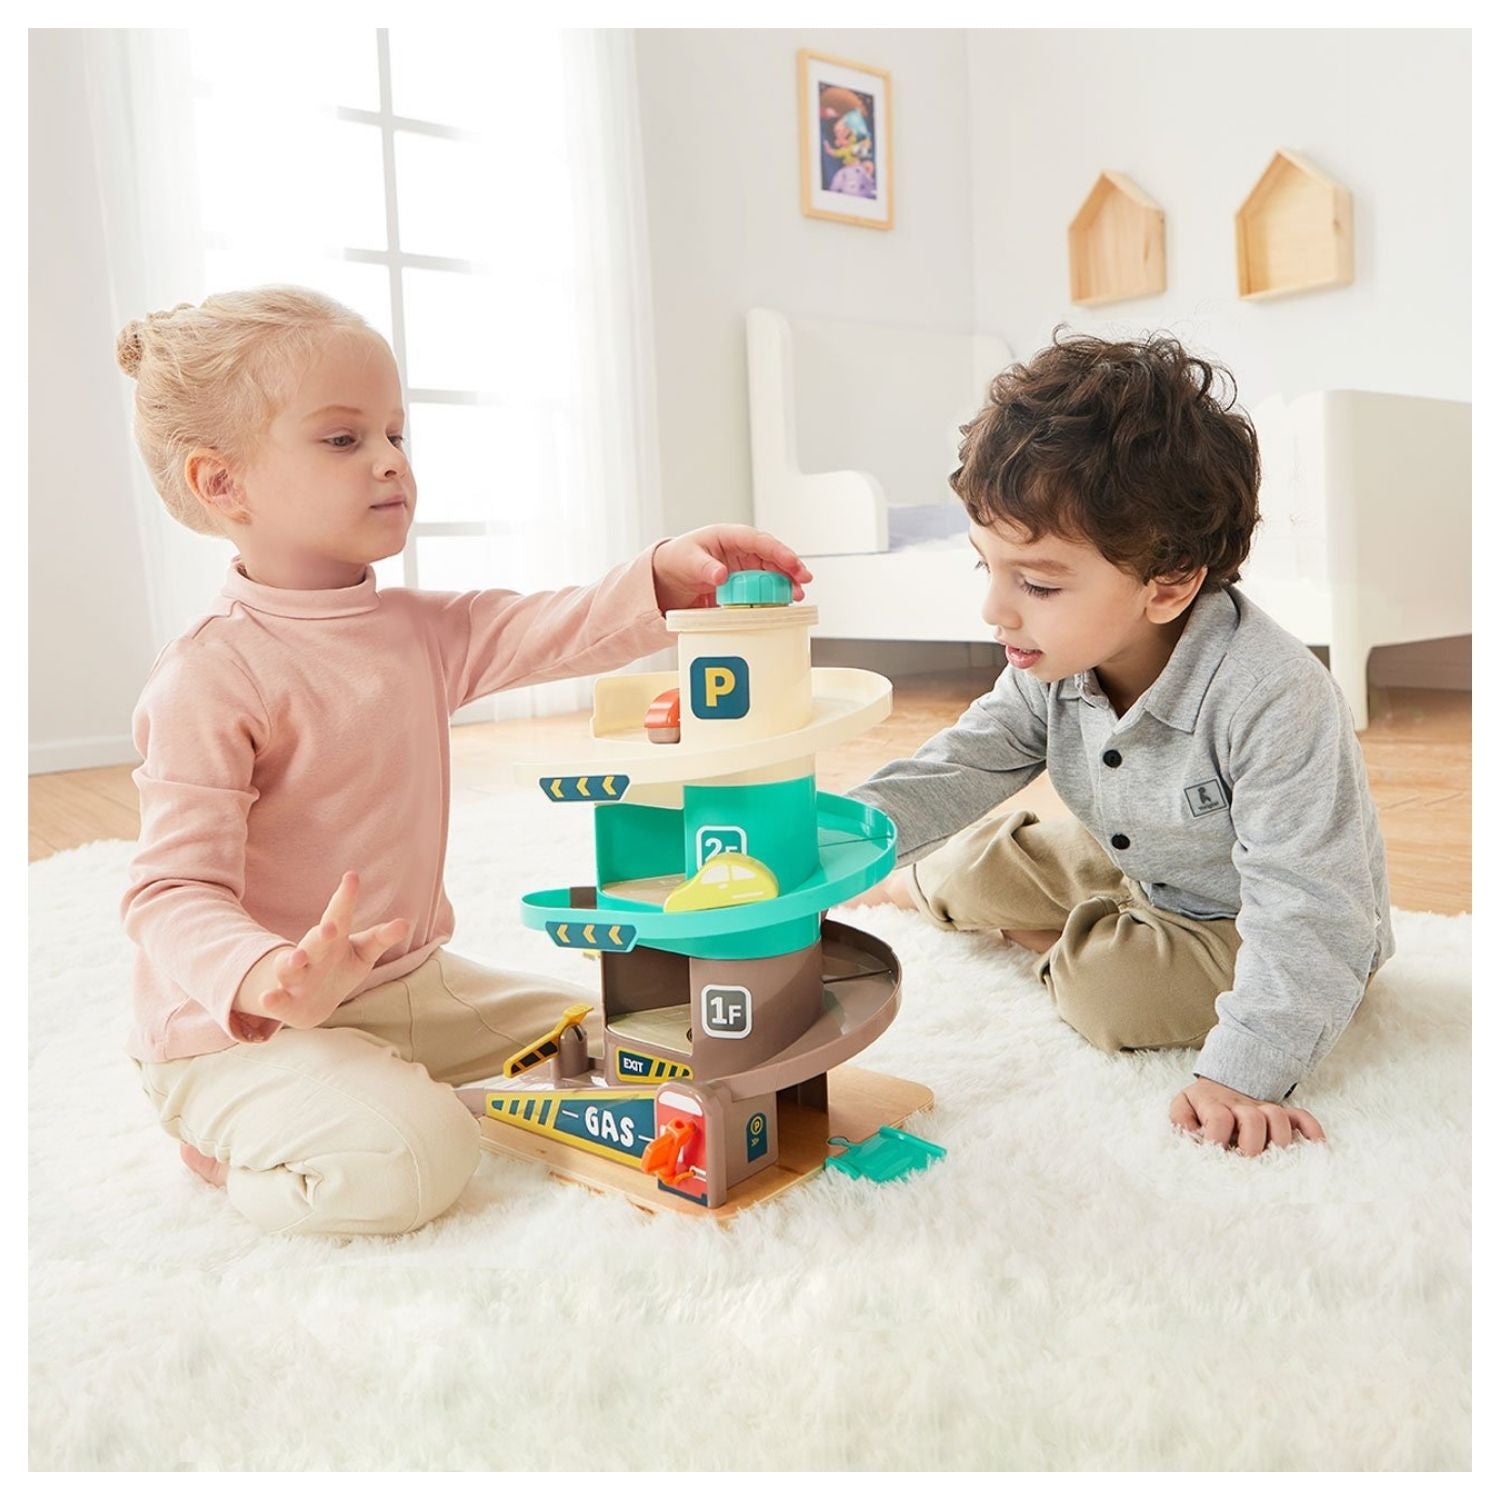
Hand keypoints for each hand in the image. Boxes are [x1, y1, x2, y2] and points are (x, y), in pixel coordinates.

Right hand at [232, 872, 409, 1035]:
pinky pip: (278, 1000)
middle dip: (322, 934)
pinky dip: (272, 1000)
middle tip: (330, 926)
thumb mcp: (363, 953)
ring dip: (290, 962)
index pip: (340, 915)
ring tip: (296, 958)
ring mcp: (295, 977)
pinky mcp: (286, 1002)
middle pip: (315, 942)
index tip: (352, 877)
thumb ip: (381, 938)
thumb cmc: (339, 969)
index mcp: (332, 940)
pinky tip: (267, 998)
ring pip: (289, 968)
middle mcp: (311, 954)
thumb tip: (404, 923)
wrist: (310, 1003)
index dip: (346, 898)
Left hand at [652, 526, 812, 611]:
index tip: (790, 562)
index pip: (758, 540)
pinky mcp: (743, 583)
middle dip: (790, 566)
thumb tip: (721, 574)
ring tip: (798, 594)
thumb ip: (705, 567)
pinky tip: (784, 602)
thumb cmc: (677, 559)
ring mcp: (743, 566)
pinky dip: (775, 593)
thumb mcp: (688, 560)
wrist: (667, 577)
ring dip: (787, 581)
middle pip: (771, 555)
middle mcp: (740, 550)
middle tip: (803, 579)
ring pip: (772, 571)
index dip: (777, 550)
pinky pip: (763, 586)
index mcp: (728, 536)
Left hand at [1169, 1076, 1324, 1156]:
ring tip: (1274, 1161)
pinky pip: (1301, 1116)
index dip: (1216, 1140)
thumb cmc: (1200, 1106)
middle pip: (1254, 1119)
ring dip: (1279, 1140)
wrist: (1221, 1085)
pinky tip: (1316, 1146)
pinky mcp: (1281, 1113)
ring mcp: (1263, 1108)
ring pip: (1279, 1117)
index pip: (1219, 1119)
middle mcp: (1241, 1105)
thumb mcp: (1182, 1106)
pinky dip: (1311, 1130)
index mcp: (1214, 1104)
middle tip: (1246, 1165)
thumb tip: (1193, 1137)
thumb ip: (1181, 1120)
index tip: (1213, 1157)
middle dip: (1251, 1145)